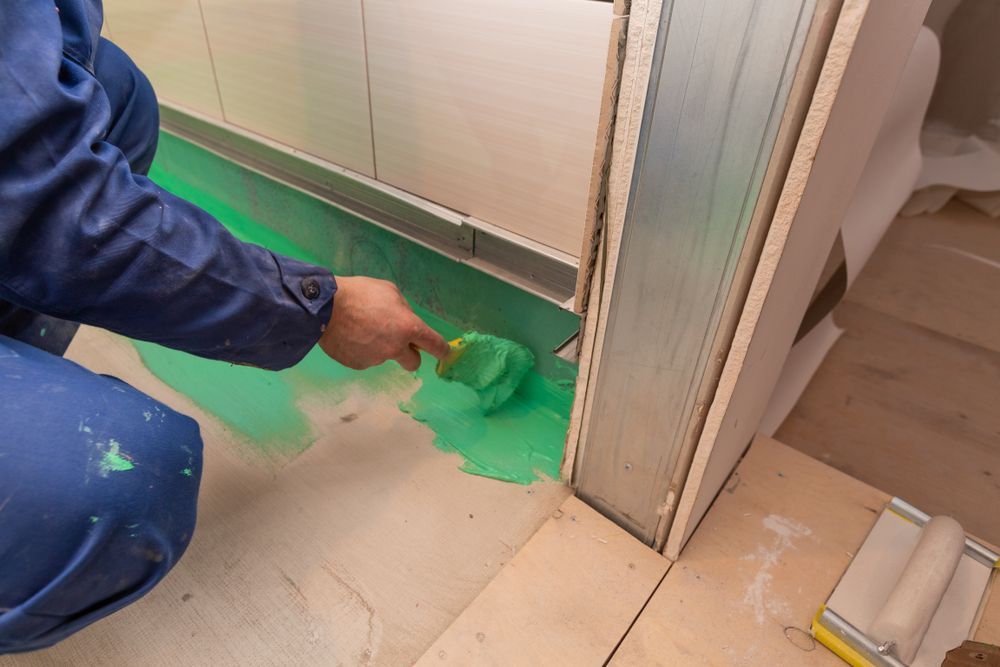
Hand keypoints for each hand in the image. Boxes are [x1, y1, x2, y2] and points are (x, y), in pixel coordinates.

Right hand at [319, 276, 449, 371]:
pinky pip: (367, 359)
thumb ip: (403, 310)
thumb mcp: (390, 292)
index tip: (444, 353)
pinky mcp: (359, 365)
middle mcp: (395, 348)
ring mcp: (376, 359)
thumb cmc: (360, 294)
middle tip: (397, 341)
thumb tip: (406, 320)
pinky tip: (351, 336)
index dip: (442, 350)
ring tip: (361, 328)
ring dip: (380, 347)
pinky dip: (363, 350)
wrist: (324, 308)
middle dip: (409, 354)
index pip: (434, 345)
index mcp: (408, 328)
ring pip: (385, 357)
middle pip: (413, 363)